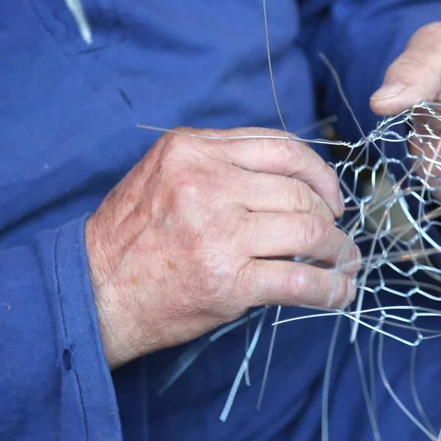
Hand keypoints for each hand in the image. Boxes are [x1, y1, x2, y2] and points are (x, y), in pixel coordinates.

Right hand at [85, 127, 358, 368]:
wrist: (95, 290)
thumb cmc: (133, 234)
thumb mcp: (167, 175)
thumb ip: (222, 165)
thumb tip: (291, 181)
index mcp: (192, 150)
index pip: (281, 147)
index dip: (319, 172)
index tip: (330, 196)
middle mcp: (206, 183)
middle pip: (298, 191)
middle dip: (330, 216)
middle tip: (336, 235)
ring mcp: (218, 231)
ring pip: (308, 231)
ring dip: (338, 250)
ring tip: (345, 261)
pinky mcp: (226, 280)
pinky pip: (298, 280)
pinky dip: (329, 288)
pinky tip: (339, 293)